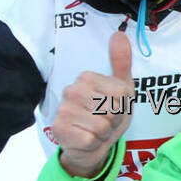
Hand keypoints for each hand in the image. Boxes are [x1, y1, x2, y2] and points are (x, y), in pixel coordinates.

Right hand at [52, 30, 135, 178]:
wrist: (92, 145)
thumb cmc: (107, 115)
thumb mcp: (121, 89)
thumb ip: (122, 63)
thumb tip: (119, 34)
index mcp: (86, 78)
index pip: (120, 94)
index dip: (122, 106)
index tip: (113, 108)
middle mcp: (71, 90)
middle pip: (111, 110)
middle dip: (113, 121)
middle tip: (104, 121)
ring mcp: (63, 110)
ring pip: (101, 125)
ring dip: (104, 133)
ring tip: (96, 130)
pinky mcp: (59, 129)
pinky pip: (90, 139)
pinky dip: (94, 143)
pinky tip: (87, 140)